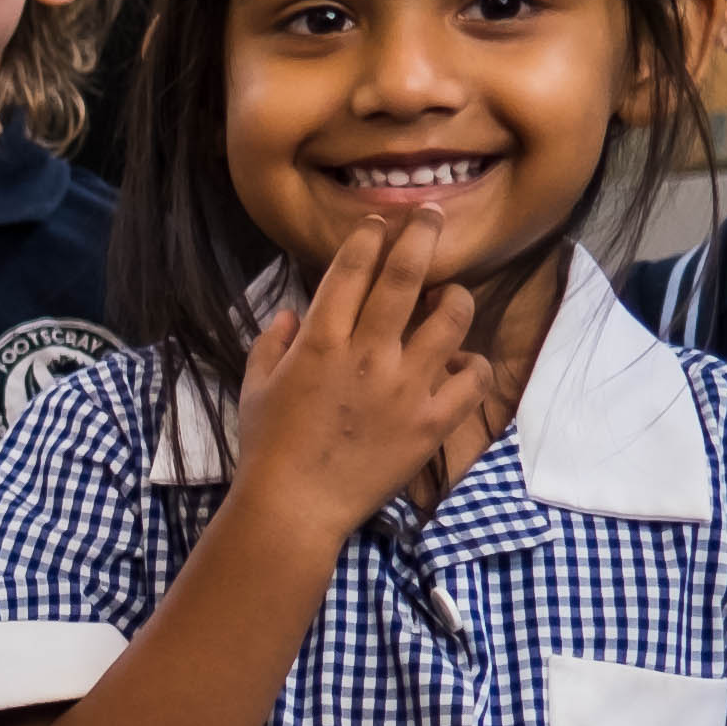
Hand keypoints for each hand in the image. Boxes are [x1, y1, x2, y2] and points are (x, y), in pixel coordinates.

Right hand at [224, 213, 501, 554]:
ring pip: (451, 318)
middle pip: (405, 276)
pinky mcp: (431, 422)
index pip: (351, 269)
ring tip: (449, 297)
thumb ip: (271, 343)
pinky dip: (471, 363)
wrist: (294, 509)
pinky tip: (460, 362)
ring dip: (453, 297)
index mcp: (320, 343)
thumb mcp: (254, 387)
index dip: (369, 236)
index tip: (380, 221)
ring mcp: (405, 388)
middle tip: (432, 216)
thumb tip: (291, 314)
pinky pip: (472, 379)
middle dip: (422, 235)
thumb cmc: (268, 448)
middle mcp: (367, 355)